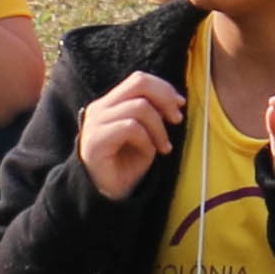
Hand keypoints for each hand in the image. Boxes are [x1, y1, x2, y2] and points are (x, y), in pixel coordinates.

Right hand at [72, 69, 185, 200]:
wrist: (109, 194)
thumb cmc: (129, 163)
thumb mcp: (147, 133)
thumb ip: (154, 112)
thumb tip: (176, 100)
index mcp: (111, 103)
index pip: (139, 79)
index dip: (164, 88)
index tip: (180, 105)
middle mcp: (100, 108)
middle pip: (139, 83)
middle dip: (165, 99)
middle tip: (177, 119)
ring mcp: (95, 123)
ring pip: (139, 106)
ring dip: (159, 127)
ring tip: (163, 146)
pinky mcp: (94, 140)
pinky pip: (130, 127)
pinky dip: (146, 139)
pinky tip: (149, 152)